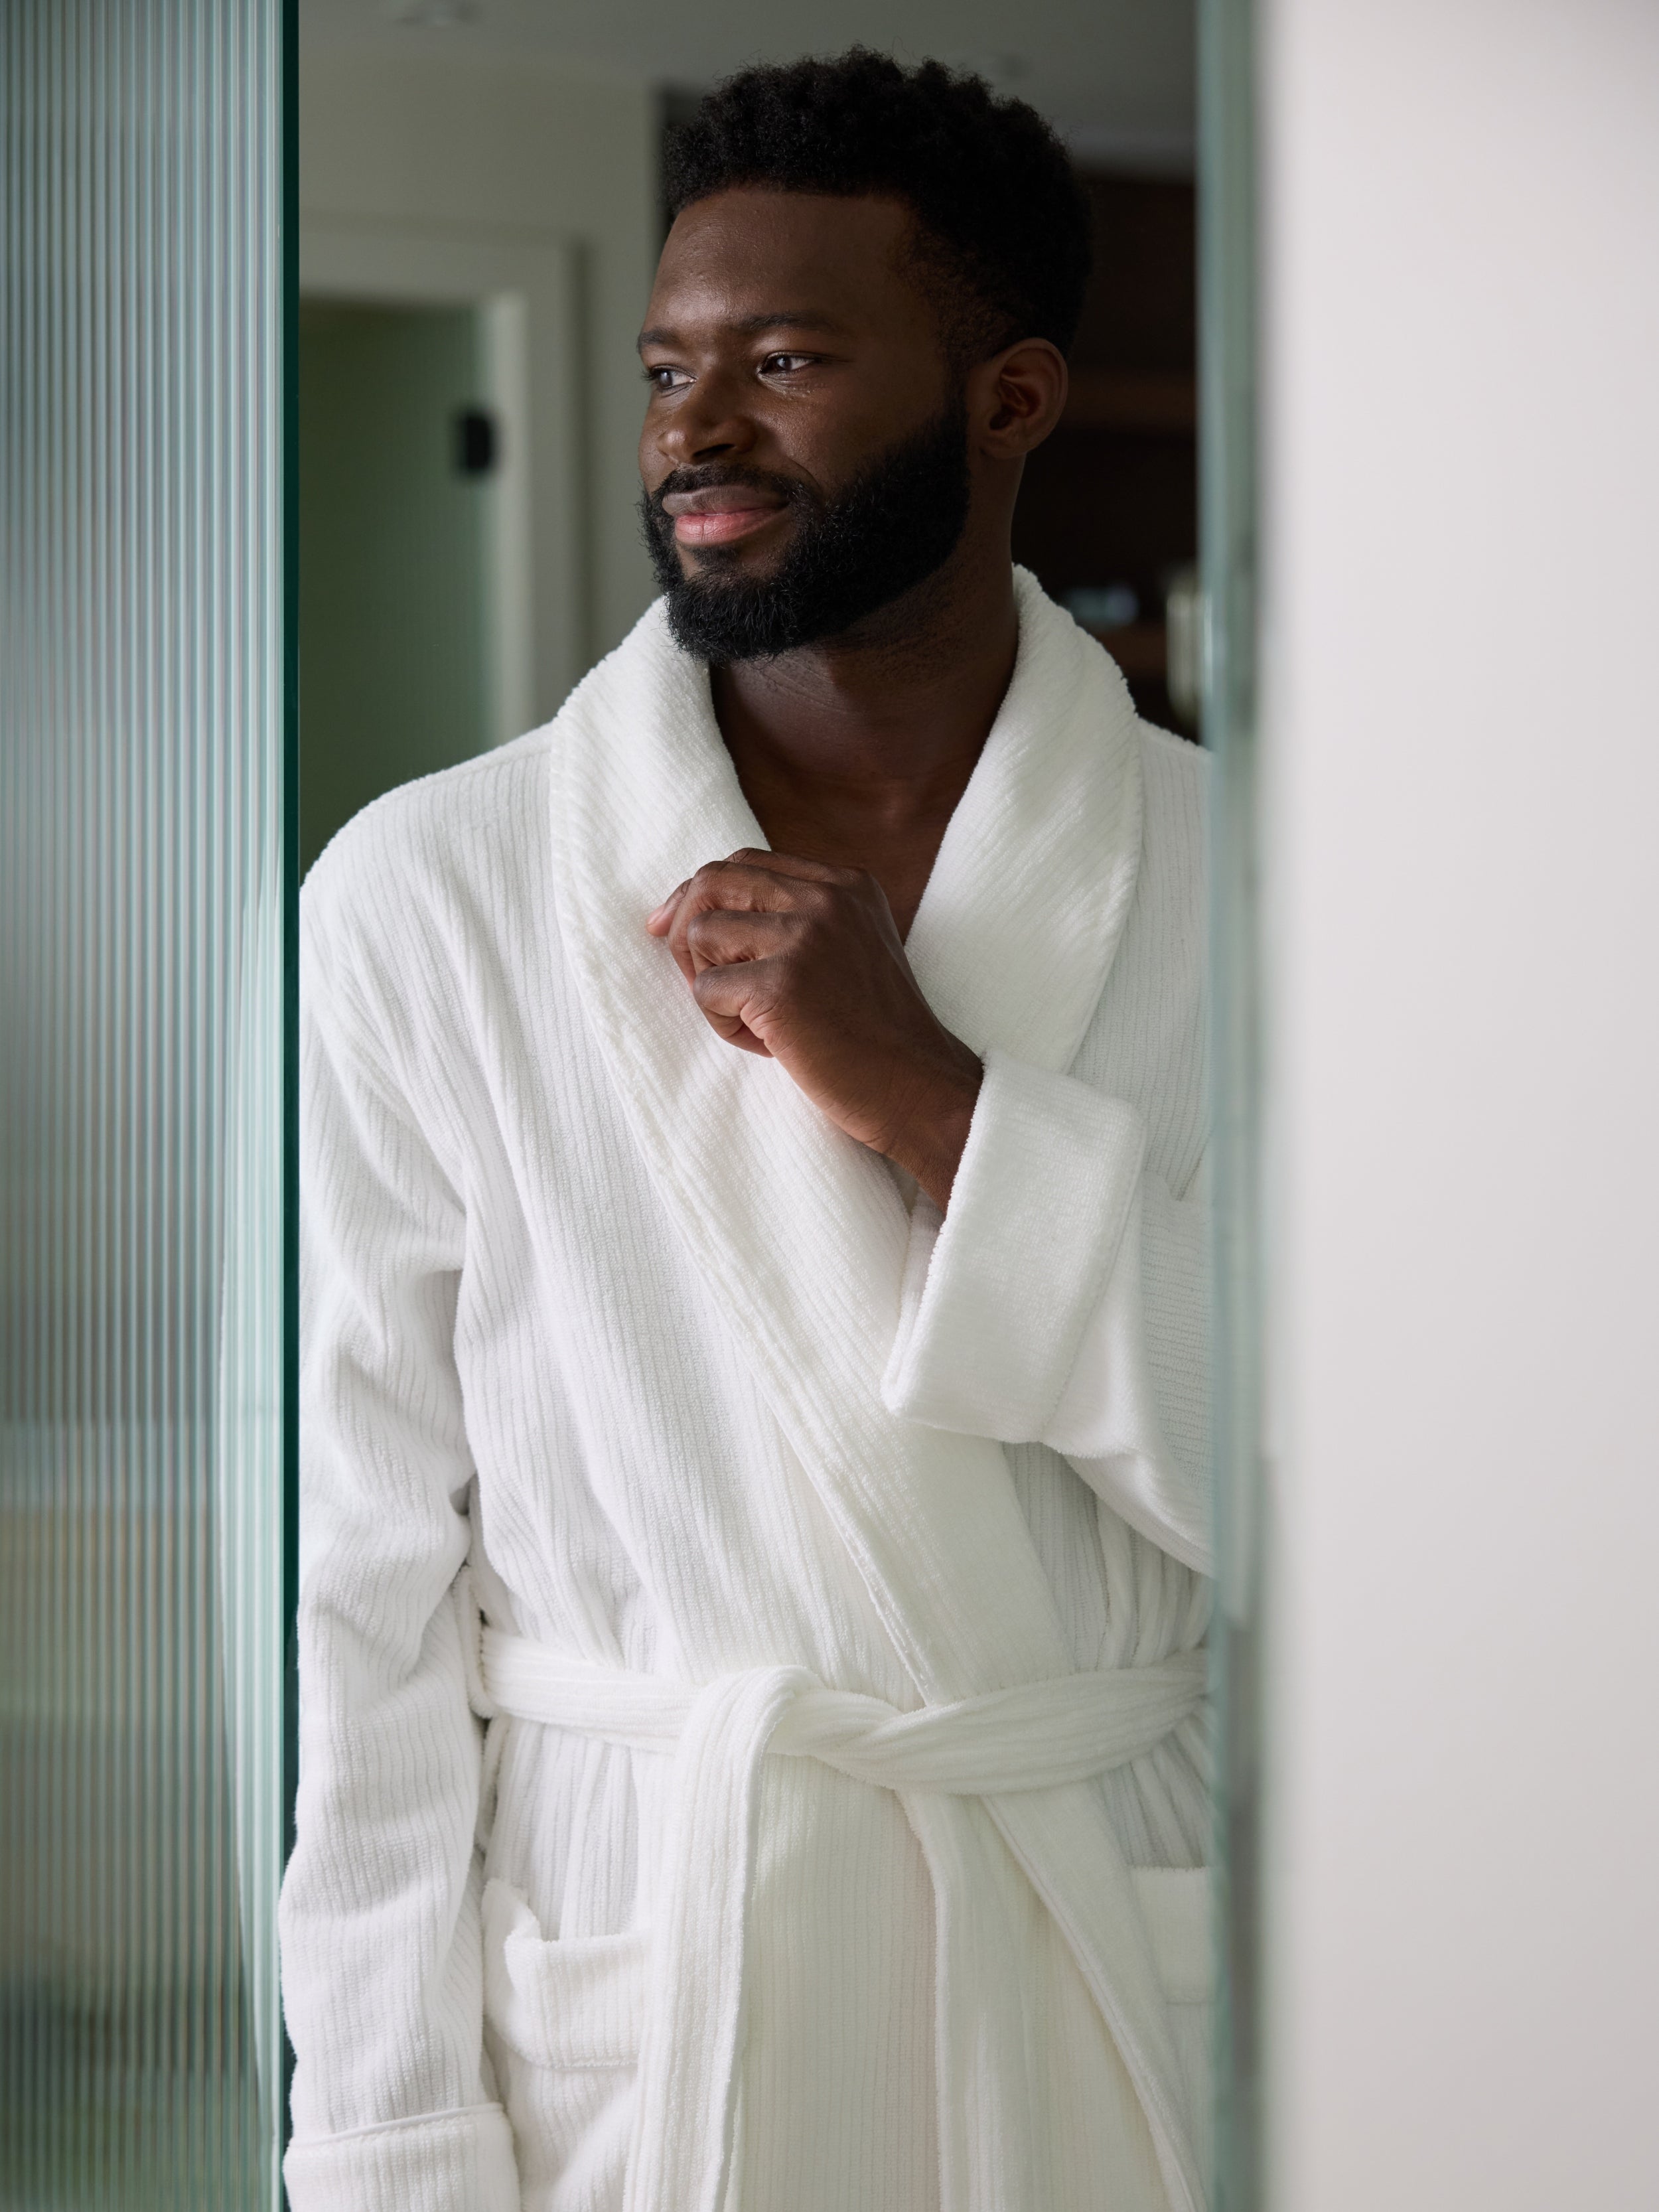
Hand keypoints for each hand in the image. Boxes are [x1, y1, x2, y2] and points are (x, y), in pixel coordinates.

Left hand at [646, 849, 981, 1209]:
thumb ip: (797, 919)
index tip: (674, 928)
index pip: (744, 862)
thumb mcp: (850, 950)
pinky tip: (767, 1043)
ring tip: (752, 1020)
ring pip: (700, 933)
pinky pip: (705, 991)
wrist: (918, 1089)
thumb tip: (697, 909)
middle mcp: (827, 898)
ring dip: (708, 983)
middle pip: (712, 881)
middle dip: (683, 928)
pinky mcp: (781, 985)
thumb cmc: (876, 1034)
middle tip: (695, 975)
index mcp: (846, 883)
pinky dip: (722, 1023)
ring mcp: (805, 937)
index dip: (700, 894)